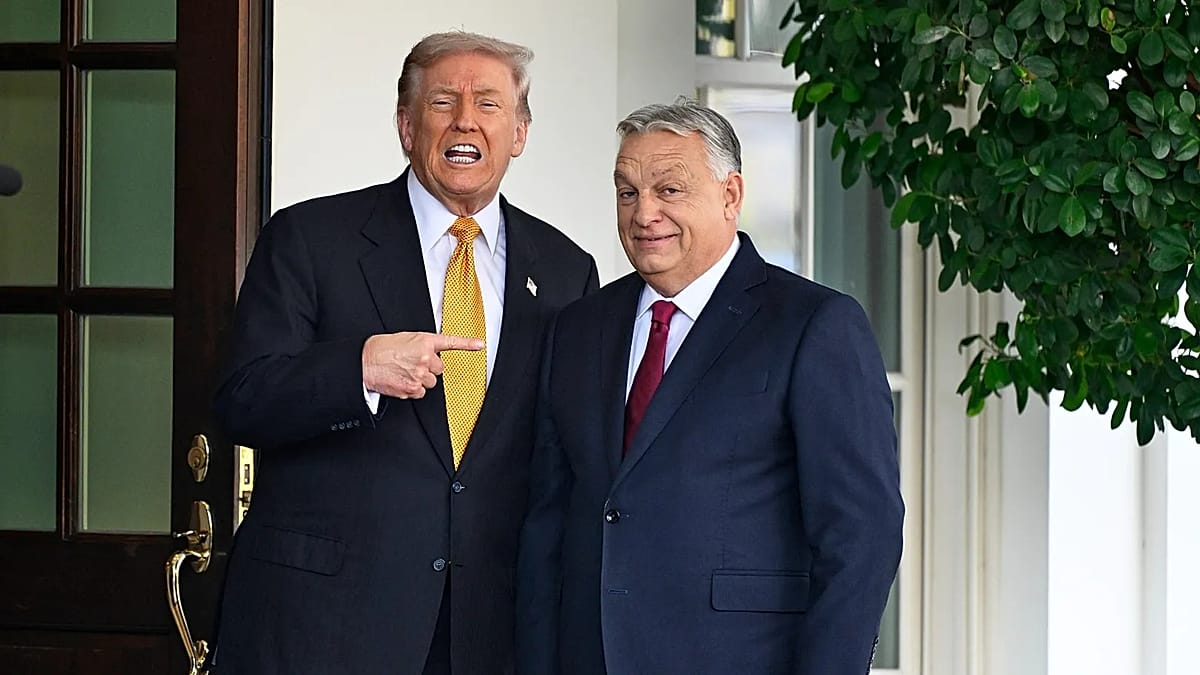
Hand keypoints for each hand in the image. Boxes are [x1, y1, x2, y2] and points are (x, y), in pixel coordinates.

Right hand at [362, 332, 483, 398]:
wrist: (365, 361)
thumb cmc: (382, 349)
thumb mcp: (406, 339)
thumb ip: (423, 346)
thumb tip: (432, 355)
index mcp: (425, 342)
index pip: (450, 342)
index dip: (468, 344)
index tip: (480, 345)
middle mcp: (426, 358)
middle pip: (439, 369)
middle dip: (428, 368)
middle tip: (412, 364)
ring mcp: (420, 374)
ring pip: (430, 383)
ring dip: (421, 380)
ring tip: (404, 372)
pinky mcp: (413, 388)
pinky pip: (420, 393)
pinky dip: (412, 389)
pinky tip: (401, 381)